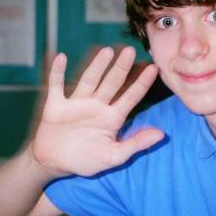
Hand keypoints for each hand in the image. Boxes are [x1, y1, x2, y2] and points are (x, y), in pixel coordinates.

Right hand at [32, 46, 163, 177]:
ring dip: (97, 66)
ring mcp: (77, 103)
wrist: (54, 164)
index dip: (142, 83)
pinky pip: (56, 86)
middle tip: (131, 51)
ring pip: (89, 80)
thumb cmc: (86, 160)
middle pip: (112, 83)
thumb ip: (136, 144)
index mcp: (112, 117)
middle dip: (121, 67)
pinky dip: (57, 72)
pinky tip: (61, 57)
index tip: (154, 68)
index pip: (131, 97)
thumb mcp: (114, 156)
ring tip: (106, 51)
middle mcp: (97, 106)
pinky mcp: (56, 105)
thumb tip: (161, 134)